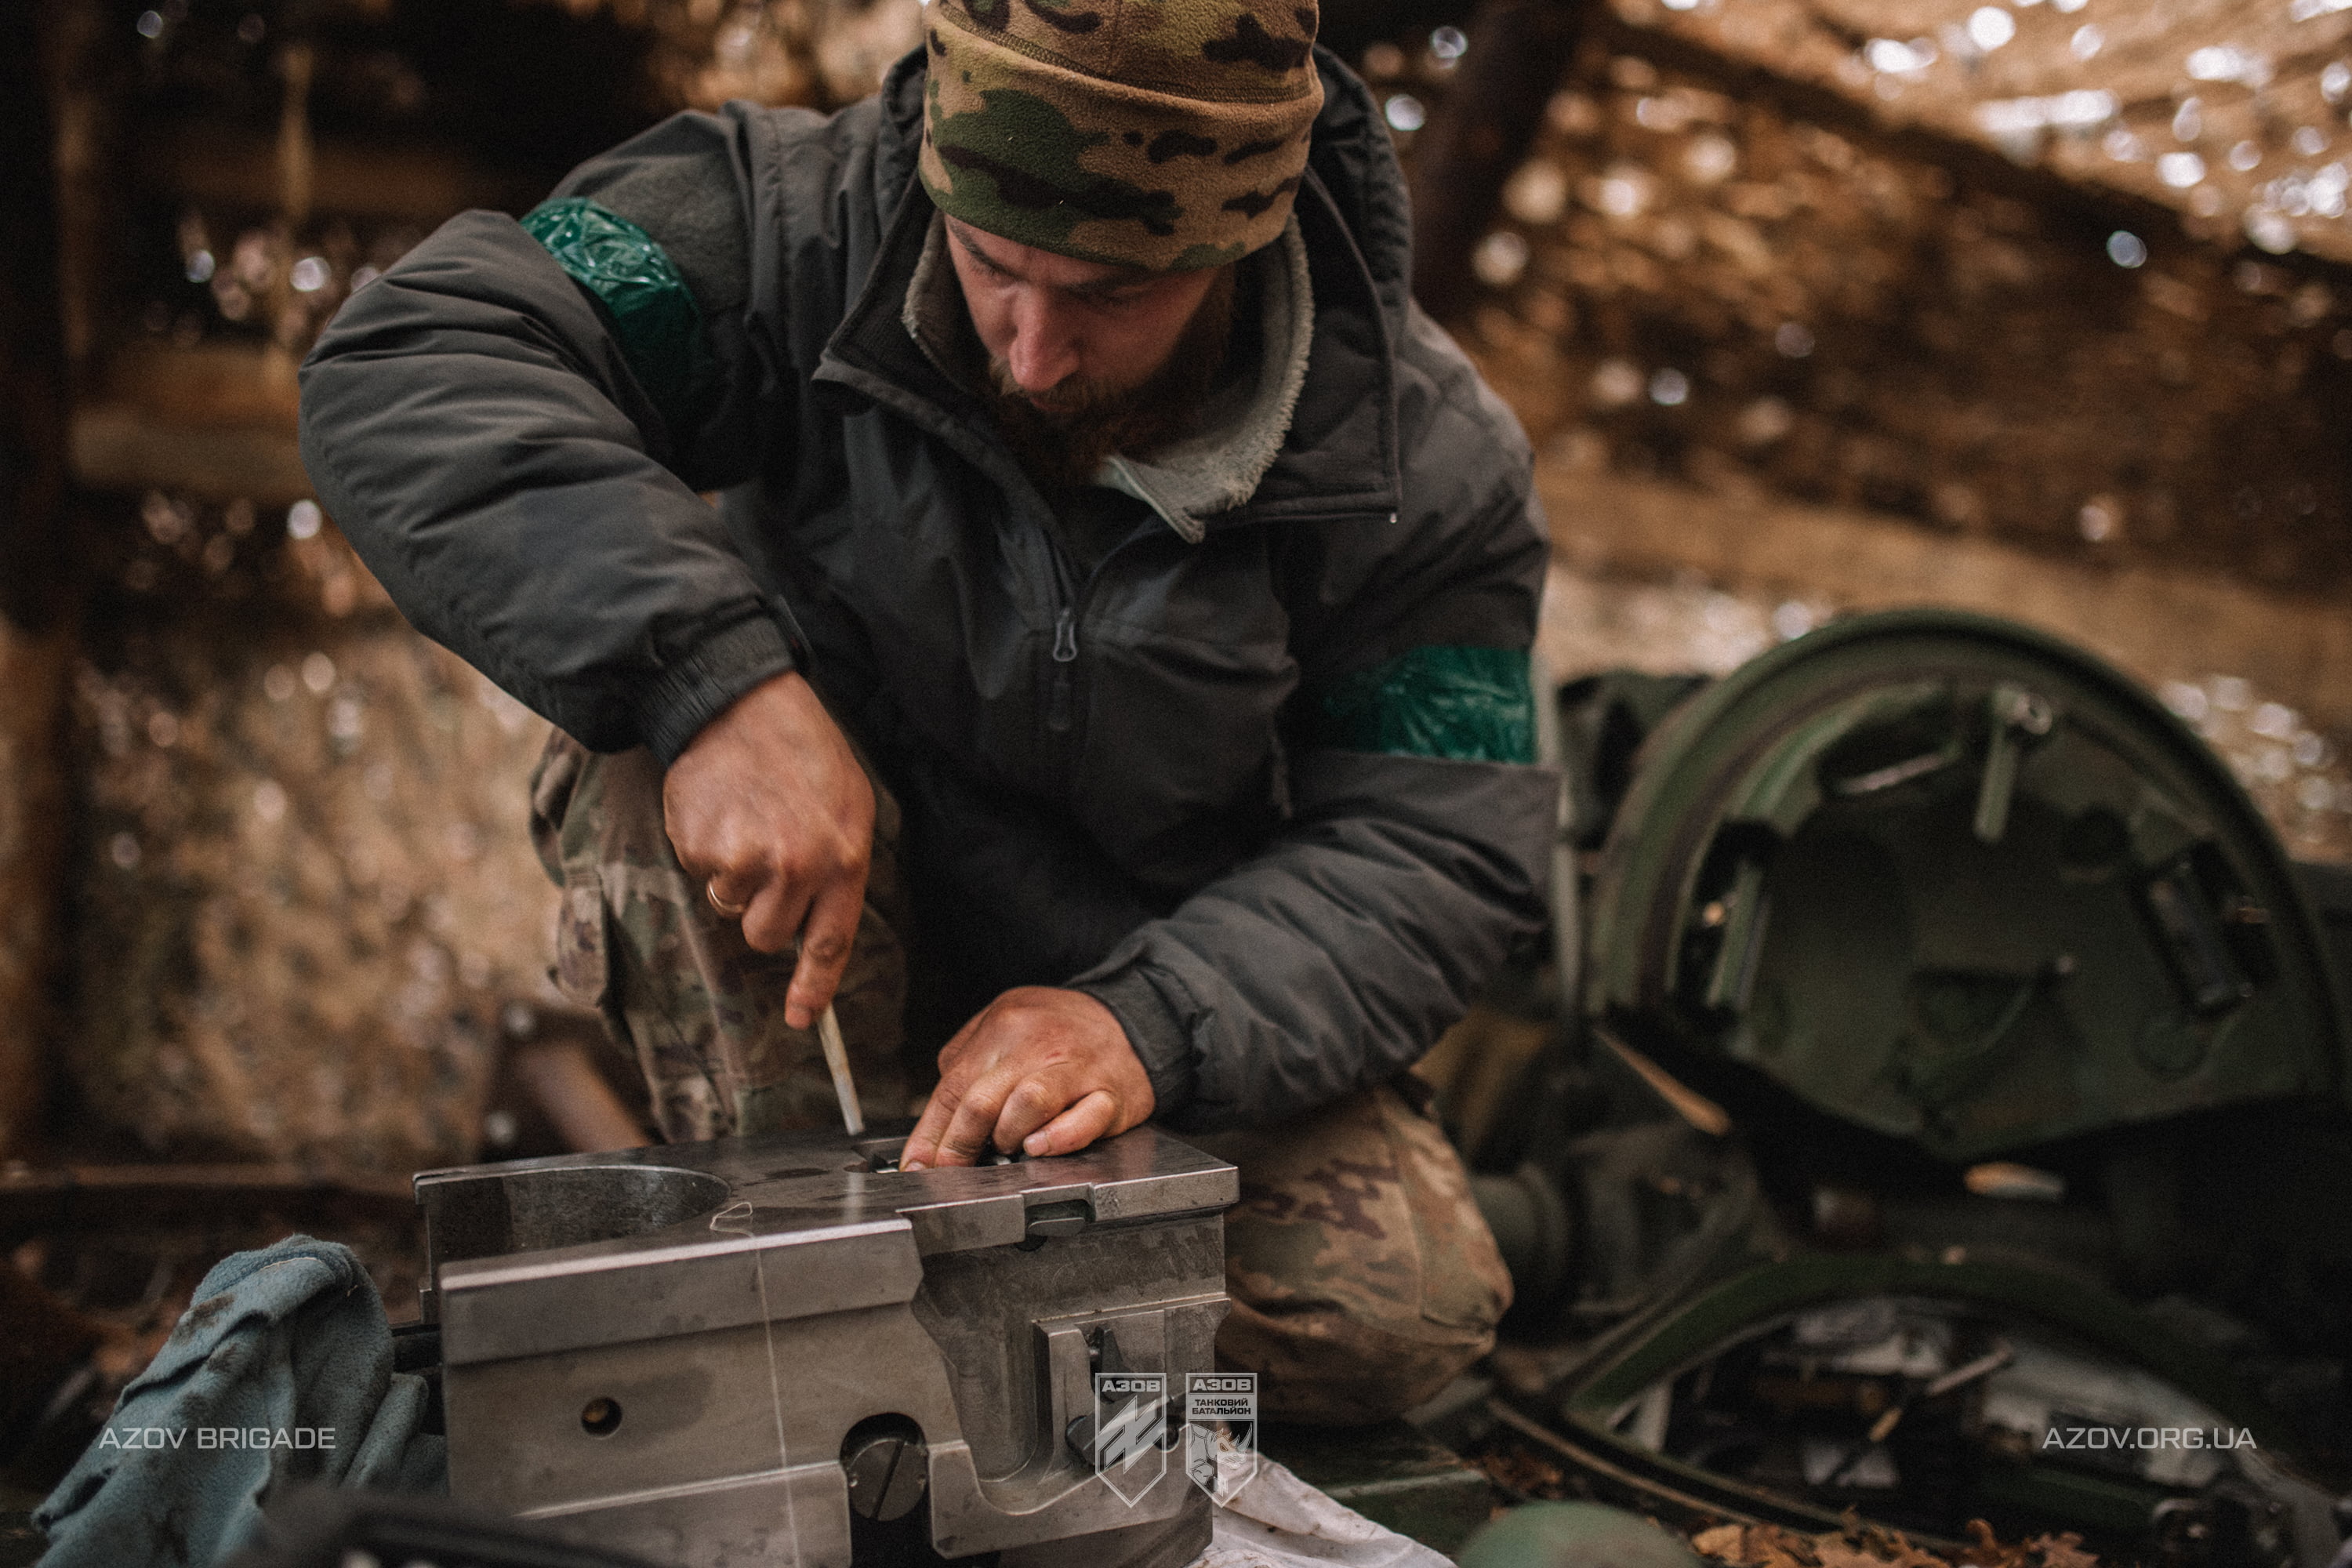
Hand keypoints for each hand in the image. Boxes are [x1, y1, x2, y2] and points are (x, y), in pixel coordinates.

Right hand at [662, 670, 871, 1029]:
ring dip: (732, 874)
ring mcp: (747, 858)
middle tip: (763, 859)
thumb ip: (837, 868)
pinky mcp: (702, 846)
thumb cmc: (803, 753)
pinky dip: (704, 846)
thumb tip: (813, 932)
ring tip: (745, 817)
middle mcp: (798, 866)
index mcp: (844, 857)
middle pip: (767, 935)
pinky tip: (721, 806)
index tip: (800, 1019)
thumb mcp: (848, 805)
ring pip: (729, 905)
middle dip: (761, 912)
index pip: (830, 942)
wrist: (742, 703)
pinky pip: (699, 872)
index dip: (813, 987)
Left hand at [900, 988, 1154, 1166]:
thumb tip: (934, 1124)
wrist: (1133, 1018)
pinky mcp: (1112, 1092)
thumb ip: (967, 1062)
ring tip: (1008, 1147)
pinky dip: (1059, 1138)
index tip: (918, 1166)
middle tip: (951, 1171)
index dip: (931, 1134)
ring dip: (1007, 1136)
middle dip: (958, 1146)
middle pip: (981, 1100)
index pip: (954, 1086)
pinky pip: (1084, 1119)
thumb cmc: (1061, 1030)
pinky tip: (1042, 1146)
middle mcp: (1038, 1044)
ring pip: (1027, 1103)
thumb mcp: (1005, 1023)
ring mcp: (1077, 1068)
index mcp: (1005, 1026)